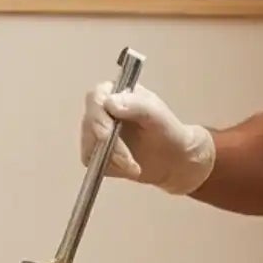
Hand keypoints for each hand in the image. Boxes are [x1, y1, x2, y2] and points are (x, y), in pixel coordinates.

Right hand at [81, 82, 215, 194]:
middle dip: (109, 145)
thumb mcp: (157, 114)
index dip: (97, 116)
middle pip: (89, 124)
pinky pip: (92, 161)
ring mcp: (95, 132)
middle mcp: (101, 111)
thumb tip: (109, 104)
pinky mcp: (95, 152)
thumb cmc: (167, 131)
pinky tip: (128, 169)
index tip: (107, 134)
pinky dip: (111, 168)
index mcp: (115, 93)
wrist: (173, 159)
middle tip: (127, 159)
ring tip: (134, 167)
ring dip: (112, 159)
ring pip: (89, 145)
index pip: (95, 97)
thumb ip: (136, 105)